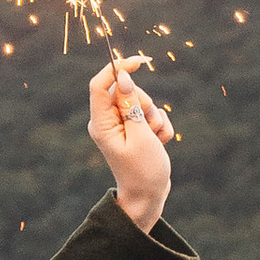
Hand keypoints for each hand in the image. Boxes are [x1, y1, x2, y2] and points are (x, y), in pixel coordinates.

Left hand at [87, 55, 174, 228]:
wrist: (149, 197)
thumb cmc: (143, 171)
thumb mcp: (140, 136)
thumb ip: (132, 105)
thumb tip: (122, 77)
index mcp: (101, 123)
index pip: (100, 84)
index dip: (117, 68)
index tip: (139, 62)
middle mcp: (108, 121)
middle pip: (127, 91)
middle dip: (145, 104)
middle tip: (147, 127)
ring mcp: (123, 125)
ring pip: (144, 102)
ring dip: (155, 118)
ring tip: (153, 141)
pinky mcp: (136, 129)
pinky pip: (153, 114)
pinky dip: (160, 127)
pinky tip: (157, 144)